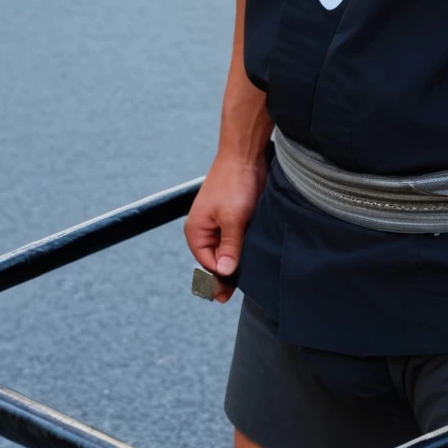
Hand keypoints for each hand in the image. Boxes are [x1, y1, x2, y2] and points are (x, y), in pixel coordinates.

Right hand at [184, 150, 265, 303]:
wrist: (245, 155)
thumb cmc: (235, 182)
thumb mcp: (233, 218)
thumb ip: (230, 247)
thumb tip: (224, 273)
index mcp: (196, 231)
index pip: (205, 265)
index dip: (217, 279)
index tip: (229, 292)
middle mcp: (204, 229)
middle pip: (215, 261)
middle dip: (226, 273)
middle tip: (235, 292)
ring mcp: (219, 224)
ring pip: (227, 251)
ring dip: (236, 261)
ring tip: (247, 276)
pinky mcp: (233, 218)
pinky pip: (235, 240)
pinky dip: (242, 248)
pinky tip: (252, 257)